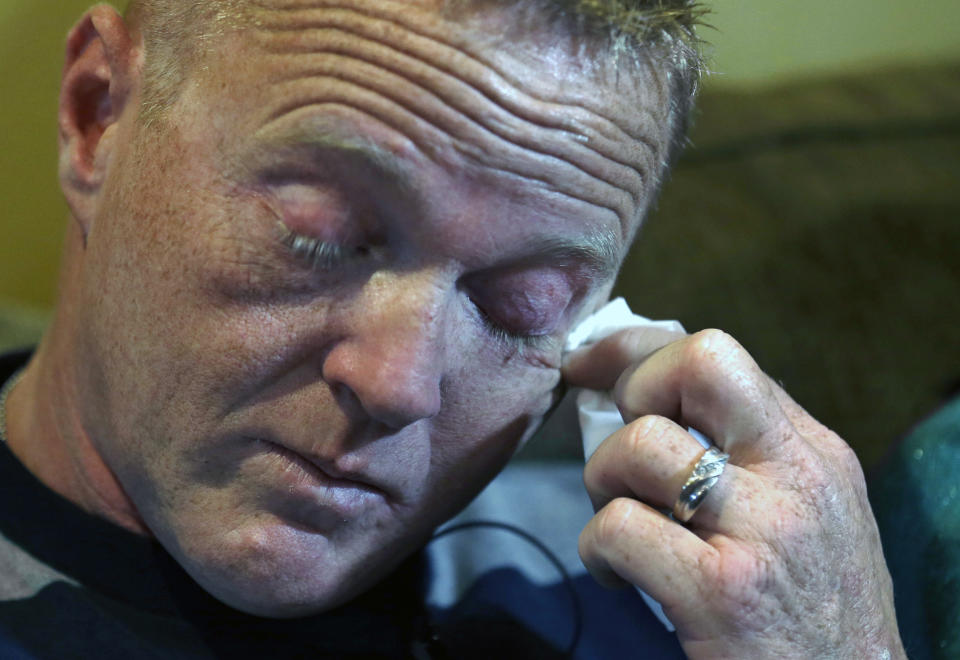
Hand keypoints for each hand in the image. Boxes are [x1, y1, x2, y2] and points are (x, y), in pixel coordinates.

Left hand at [563, 328, 904, 658]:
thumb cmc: (814, 612)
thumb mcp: (805, 513)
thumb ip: (746, 454)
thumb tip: (654, 401)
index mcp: (811, 451)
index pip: (715, 354)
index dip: (637, 350)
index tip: (590, 365)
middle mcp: (797, 476)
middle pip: (696, 362)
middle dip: (630, 381)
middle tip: (618, 433)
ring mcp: (763, 531)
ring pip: (641, 444)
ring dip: (601, 479)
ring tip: (618, 519)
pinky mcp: (723, 592)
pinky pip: (619, 527)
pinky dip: (596, 548)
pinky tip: (617, 574)